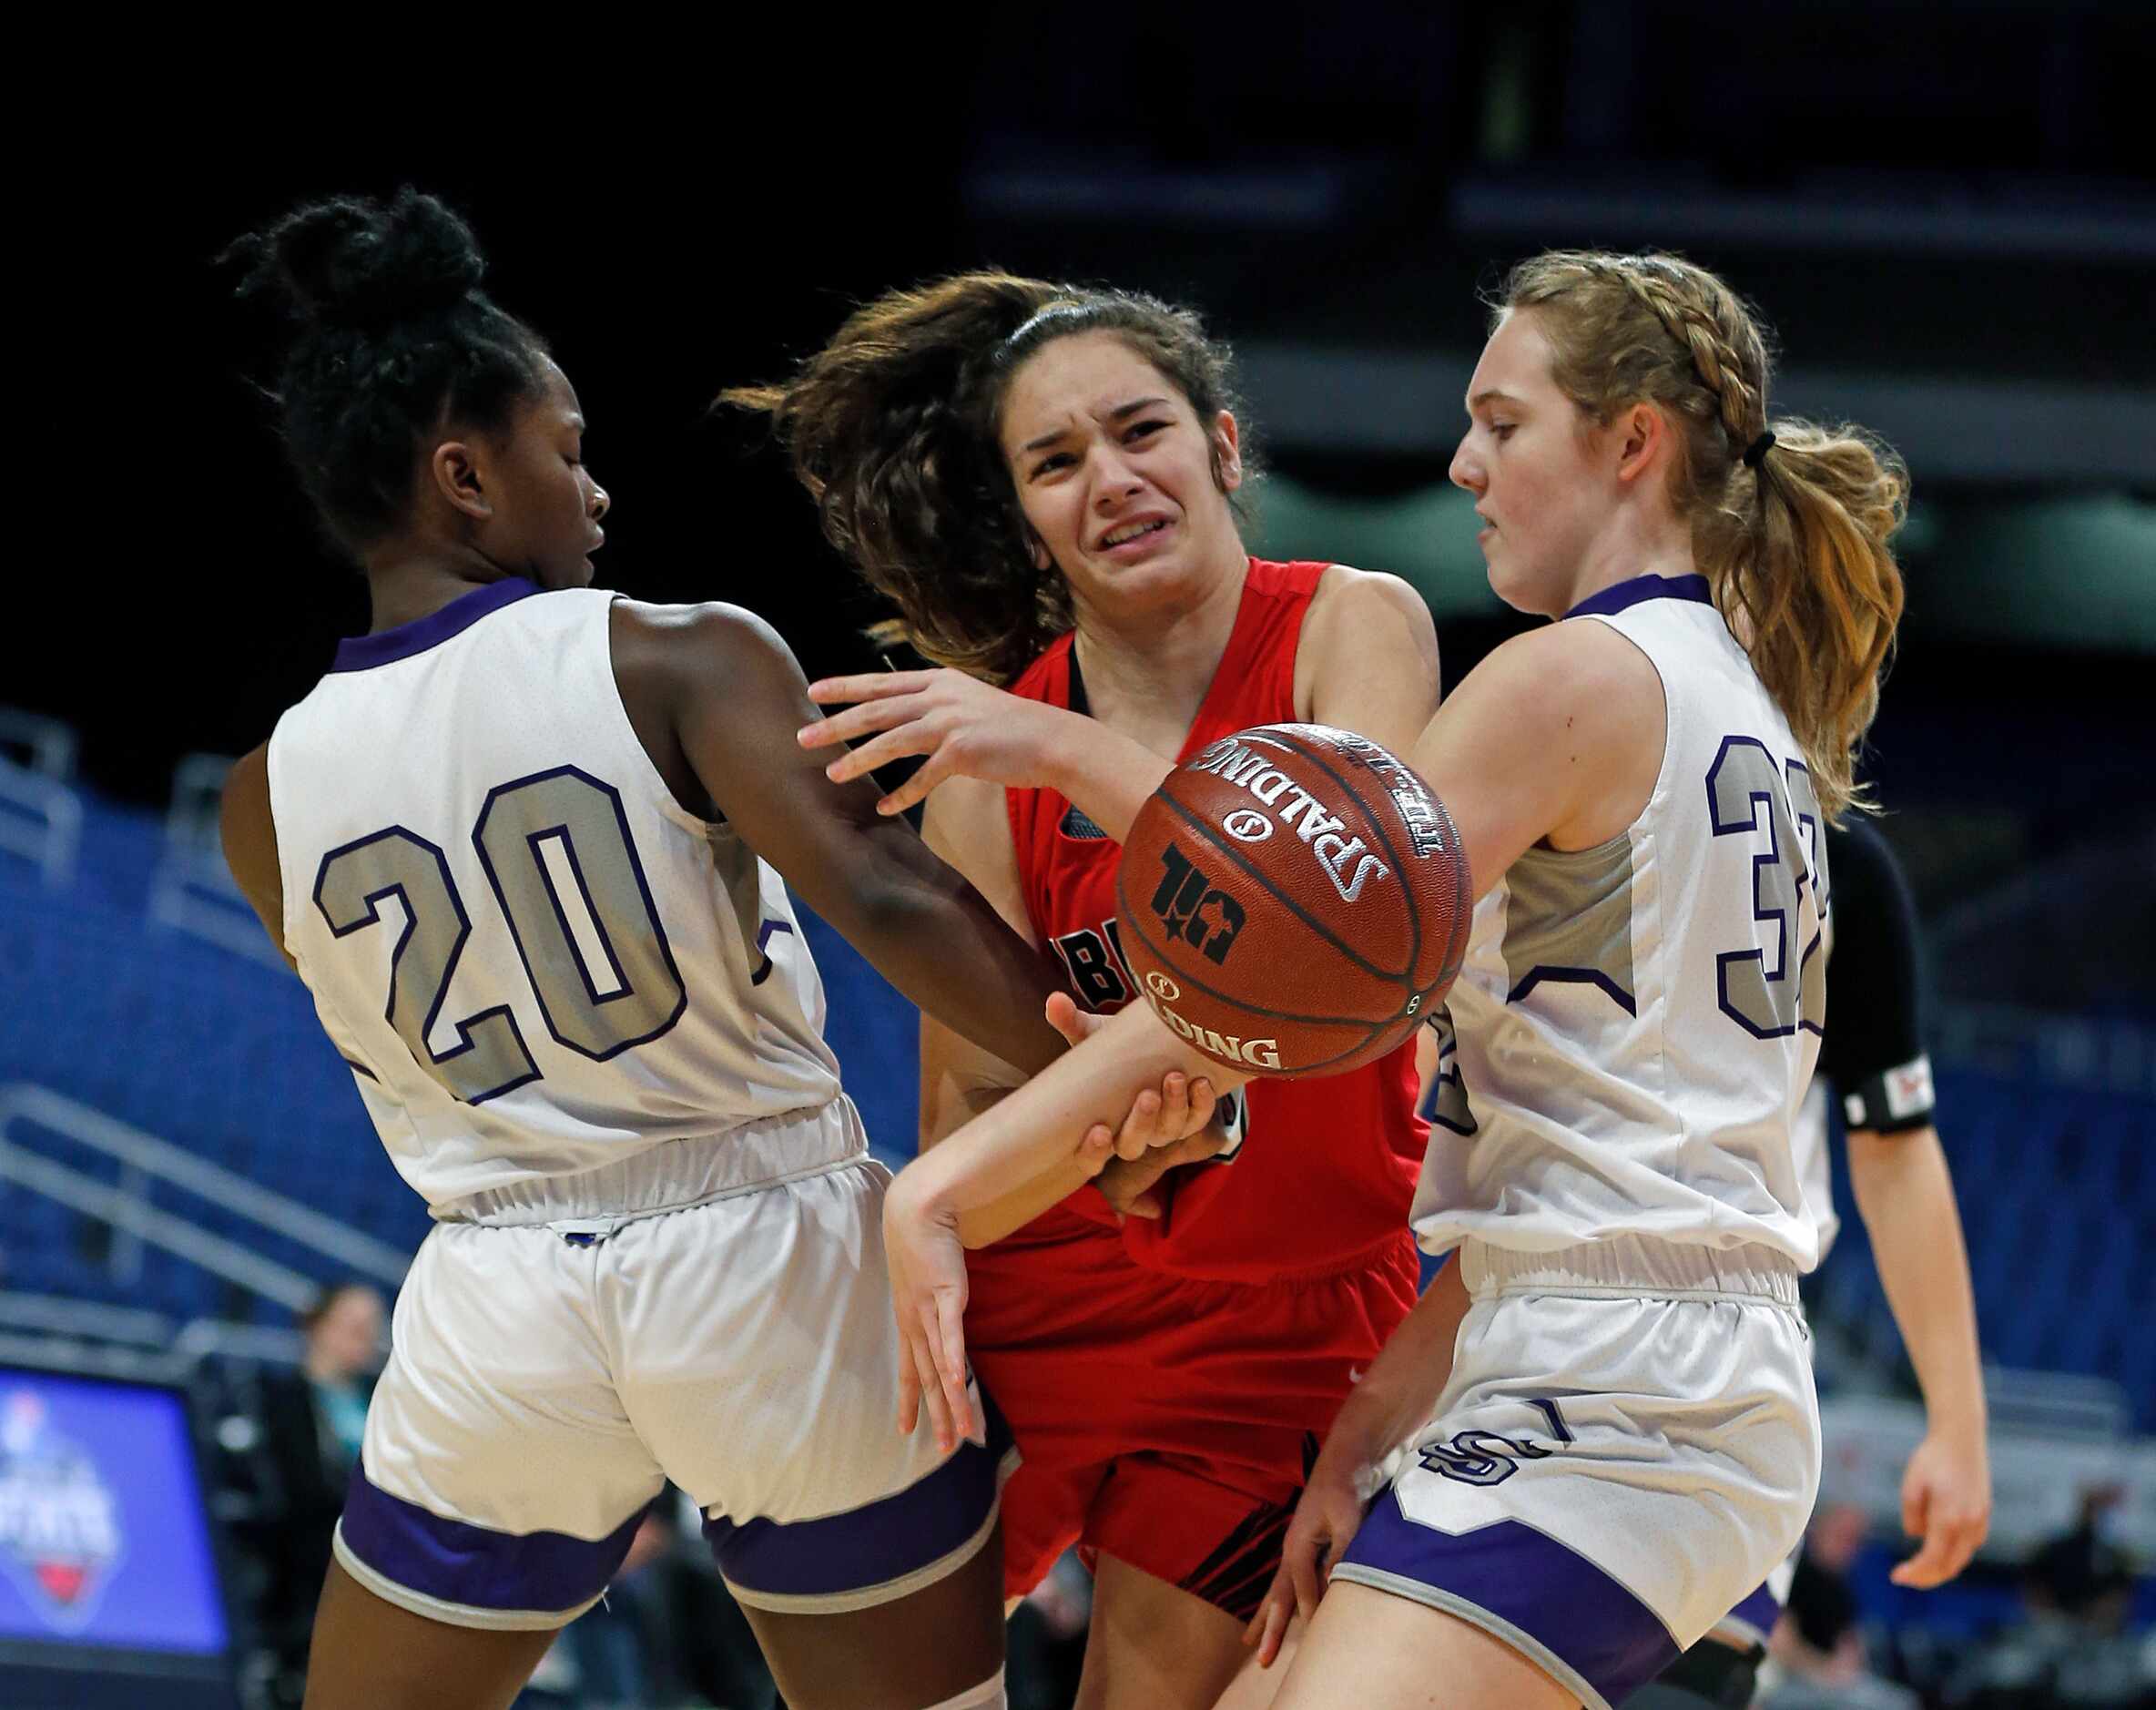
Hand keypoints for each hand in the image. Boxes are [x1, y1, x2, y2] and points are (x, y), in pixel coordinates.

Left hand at [800, 668, 1071, 815]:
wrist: (1052, 739)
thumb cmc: (1012, 726)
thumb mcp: (970, 701)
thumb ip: (937, 704)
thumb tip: (905, 715)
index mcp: (939, 681)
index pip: (882, 682)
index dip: (846, 686)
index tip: (814, 690)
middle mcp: (940, 697)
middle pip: (876, 709)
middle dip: (836, 723)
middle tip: (803, 737)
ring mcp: (950, 723)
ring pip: (892, 740)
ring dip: (858, 759)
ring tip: (831, 773)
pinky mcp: (962, 752)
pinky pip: (922, 778)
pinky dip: (903, 794)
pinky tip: (884, 808)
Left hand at [882, 1172, 979, 1455]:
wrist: (916, 1207)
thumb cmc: (918, 1236)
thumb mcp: (920, 1273)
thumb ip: (928, 1292)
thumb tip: (936, 1300)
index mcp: (907, 1319)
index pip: (906, 1370)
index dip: (907, 1401)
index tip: (906, 1431)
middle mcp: (914, 1321)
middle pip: (925, 1378)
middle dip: (935, 1416)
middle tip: (944, 1449)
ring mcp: (928, 1310)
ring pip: (940, 1366)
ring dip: (952, 1402)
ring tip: (962, 1433)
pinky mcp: (946, 1294)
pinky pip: (952, 1335)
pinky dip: (953, 1361)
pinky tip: (957, 1384)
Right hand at [1045, 993, 1220, 1196]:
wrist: (1152, 1042)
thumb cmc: (1114, 1049)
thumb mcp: (1093, 1037)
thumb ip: (1073, 1023)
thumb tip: (1054, 1001)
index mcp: (1100, 1127)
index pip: (1091, 1158)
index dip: (1094, 1153)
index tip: (1099, 1131)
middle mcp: (1131, 1134)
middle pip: (1134, 1146)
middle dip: (1142, 1123)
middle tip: (1147, 1095)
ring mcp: (1162, 1128)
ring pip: (1169, 1132)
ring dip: (1174, 1108)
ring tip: (1176, 1077)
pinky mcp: (1190, 1116)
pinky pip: (1198, 1119)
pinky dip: (1201, 1104)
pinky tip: (1201, 1082)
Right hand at [1244, 1444, 1372, 1667]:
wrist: (1345, 1459)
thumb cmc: (1347, 1488)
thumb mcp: (1348, 1520)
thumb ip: (1340, 1554)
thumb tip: (1331, 1585)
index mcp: (1298, 1545)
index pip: (1302, 1589)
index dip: (1309, 1613)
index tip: (1314, 1638)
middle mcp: (1291, 1550)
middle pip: (1278, 1596)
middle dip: (1268, 1628)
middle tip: (1259, 1658)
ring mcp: (1294, 1548)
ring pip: (1277, 1591)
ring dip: (1265, 1618)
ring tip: (1250, 1642)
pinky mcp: (1304, 1546)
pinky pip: (1287, 1581)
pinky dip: (1278, 1601)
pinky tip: (1274, 1610)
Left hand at [1889, 1427, 1990, 1586]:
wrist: (1961, 1439)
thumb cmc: (1932, 1459)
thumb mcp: (1911, 1485)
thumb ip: (1912, 1515)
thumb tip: (1917, 1536)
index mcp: (1949, 1519)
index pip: (1932, 1559)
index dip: (1915, 1573)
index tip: (1896, 1576)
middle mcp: (1969, 1525)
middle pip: (1949, 1566)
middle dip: (1926, 1577)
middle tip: (1905, 1577)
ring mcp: (1980, 1521)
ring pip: (1962, 1558)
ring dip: (1940, 1567)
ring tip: (1918, 1567)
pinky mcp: (1984, 1515)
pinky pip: (1969, 1545)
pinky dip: (1953, 1553)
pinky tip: (1937, 1549)